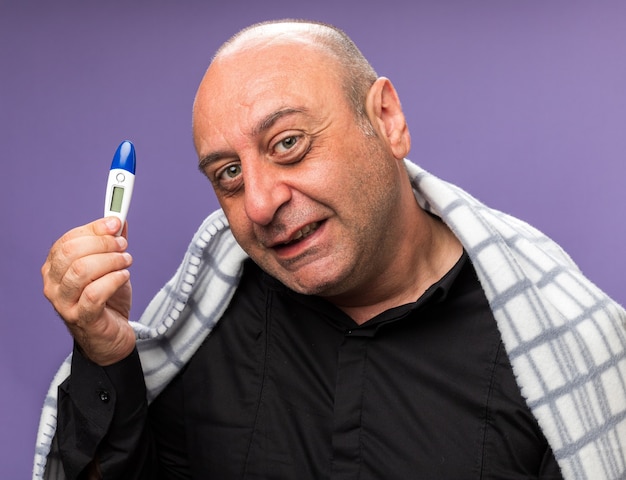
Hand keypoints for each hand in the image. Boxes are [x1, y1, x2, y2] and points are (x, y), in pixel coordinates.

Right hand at [42, 217, 134, 365]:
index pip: (69, 240)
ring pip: (82, 271)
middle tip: (123, 245)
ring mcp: (64, 303)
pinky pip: (94, 293)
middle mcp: (53, 284)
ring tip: (126, 262)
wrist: (110, 337)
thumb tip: (119, 222)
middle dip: (103, 244)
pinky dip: (113, 280)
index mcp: (55, 267)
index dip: (94, 229)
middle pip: (72, 253)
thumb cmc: (107, 301)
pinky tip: (124, 276)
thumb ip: (111, 245)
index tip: (116, 222)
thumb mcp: (109, 268)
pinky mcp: (81, 318)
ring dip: (110, 261)